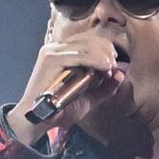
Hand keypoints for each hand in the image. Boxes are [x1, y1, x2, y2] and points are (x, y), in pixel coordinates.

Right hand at [10, 9, 127, 144]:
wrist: (38, 120)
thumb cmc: (60, 110)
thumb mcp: (88, 98)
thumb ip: (105, 86)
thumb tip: (121, 73)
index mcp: (63, 53)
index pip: (89, 39)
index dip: (105, 48)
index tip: (113, 64)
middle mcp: (56, 48)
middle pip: (89, 38)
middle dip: (106, 49)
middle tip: (113, 64)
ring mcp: (52, 51)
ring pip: (86, 44)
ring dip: (103, 54)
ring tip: (110, 66)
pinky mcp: (50, 58)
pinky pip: (79, 54)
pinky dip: (95, 59)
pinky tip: (105, 66)